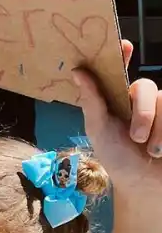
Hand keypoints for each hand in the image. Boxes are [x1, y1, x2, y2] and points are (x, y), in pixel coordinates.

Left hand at [74, 41, 161, 196]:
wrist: (145, 187)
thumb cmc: (118, 159)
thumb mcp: (99, 131)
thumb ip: (92, 101)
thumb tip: (78, 71)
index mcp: (119, 98)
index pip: (119, 69)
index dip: (121, 55)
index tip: (124, 45)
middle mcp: (142, 100)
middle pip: (146, 86)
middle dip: (143, 113)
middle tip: (136, 137)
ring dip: (157, 130)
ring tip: (152, 151)